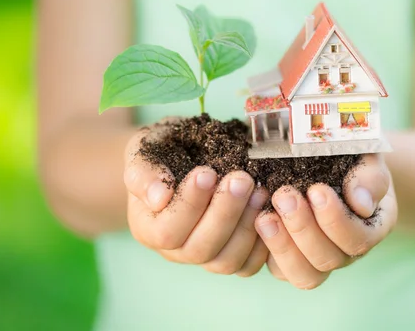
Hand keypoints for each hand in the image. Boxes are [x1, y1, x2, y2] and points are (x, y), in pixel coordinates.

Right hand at [124, 124, 268, 276]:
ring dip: (247, 226)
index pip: (167, 232)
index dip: (190, 205)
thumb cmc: (162, 151)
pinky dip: (264, 242)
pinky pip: (249, 264)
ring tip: (260, 190)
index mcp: (148, 228)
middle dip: (225, 213)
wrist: (183, 154)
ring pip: (226, 261)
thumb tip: (158, 197)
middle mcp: (175, 251)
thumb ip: (143, 171)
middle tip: (242, 179)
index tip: (207, 172)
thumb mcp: (144, 151)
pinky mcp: (232, 256)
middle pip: (200, 249)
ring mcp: (205, 257)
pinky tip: (271, 209)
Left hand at [255, 154, 396, 288]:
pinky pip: (279, 270)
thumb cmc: (353, 156)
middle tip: (284, 196)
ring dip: (283, 246)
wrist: (334, 159)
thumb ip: (370, 176)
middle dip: (303, 228)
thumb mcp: (367, 157)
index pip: (357, 239)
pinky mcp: (291, 258)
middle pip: (328, 260)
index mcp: (371, 227)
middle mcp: (347, 251)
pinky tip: (256, 220)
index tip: (316, 189)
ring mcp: (318, 258)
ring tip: (265, 217)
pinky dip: (266, 250)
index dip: (335, 220)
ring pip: (304, 275)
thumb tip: (361, 203)